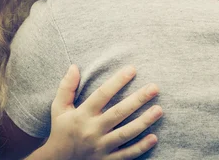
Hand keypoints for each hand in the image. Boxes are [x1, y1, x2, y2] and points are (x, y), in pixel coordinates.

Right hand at [39, 65, 161, 159]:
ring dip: (143, 122)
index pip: (102, 94)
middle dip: (138, 100)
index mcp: (82, 115)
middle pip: (118, 113)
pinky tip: (154, 137)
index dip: (117, 81)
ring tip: (159, 109)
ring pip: (126, 133)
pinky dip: (140, 147)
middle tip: (154, 88)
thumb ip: (66, 87)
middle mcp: (92, 130)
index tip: (132, 69)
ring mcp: (101, 147)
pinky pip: (126, 155)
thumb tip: (74, 66)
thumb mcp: (58, 108)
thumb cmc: (61, 130)